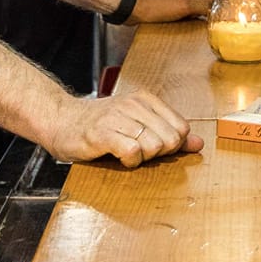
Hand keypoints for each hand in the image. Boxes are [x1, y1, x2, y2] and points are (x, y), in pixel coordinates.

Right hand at [44, 91, 199, 167]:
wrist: (61, 121)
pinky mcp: (102, 134)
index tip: (154, 146)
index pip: (181, 128)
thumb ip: (169, 132)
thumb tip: (198, 144)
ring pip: (154, 146)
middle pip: (170, 139)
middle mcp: (134, 105)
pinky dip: (130, 161)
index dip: (172, 144)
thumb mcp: (138, 124)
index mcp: (146, 99)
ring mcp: (118, 118)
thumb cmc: (100, 125)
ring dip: (143, 158)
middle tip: (138, 151)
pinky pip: (132, 152)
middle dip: (159, 153)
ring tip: (127, 153)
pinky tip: (119, 158)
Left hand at [130, 0, 213, 22]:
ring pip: (188, 4)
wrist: (133, 7)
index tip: (210, 17)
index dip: (211, 6)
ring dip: (188, 14)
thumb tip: (213, 8)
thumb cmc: (156, 4)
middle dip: (198, 11)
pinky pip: (178, 7)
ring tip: (181, 19)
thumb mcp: (185, 6)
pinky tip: (174, 20)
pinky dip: (178, 14)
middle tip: (194, 19)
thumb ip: (203, 6)